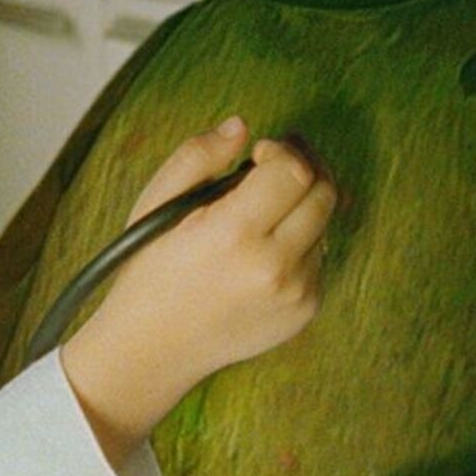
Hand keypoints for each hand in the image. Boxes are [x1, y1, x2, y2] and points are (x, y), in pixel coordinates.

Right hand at [62, 118, 334, 460]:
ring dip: (303, 205)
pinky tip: (264, 248)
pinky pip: (320, 257)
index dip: (284, 148)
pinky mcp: (304, 312)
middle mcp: (274, 268)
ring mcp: (295, 294)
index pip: (294, 170)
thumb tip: (241, 127)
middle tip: (277, 161)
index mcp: (234, 235)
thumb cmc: (149, 269)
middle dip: (306, 166)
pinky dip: (301, 240)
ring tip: (265, 208)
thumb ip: (197, 155)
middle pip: (323, 193)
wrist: (154, 348)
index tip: (261, 150)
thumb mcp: (156, 203)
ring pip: (325, 223)